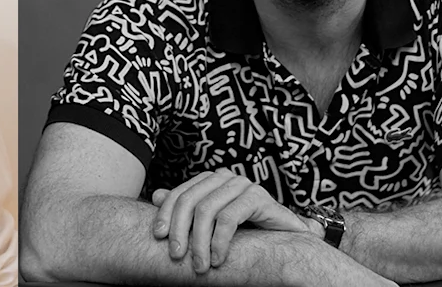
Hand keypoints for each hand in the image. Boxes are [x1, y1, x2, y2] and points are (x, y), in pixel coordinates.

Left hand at [150, 168, 308, 273]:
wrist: (286, 239)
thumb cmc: (246, 231)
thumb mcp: (212, 222)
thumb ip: (186, 208)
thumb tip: (155, 196)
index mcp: (210, 180)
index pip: (180, 193)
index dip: (166, 214)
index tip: (158, 236)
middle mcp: (225, 177)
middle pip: (190, 200)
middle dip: (180, 230)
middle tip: (176, 256)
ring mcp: (242, 184)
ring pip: (207, 210)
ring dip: (200, 242)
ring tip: (200, 265)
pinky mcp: (258, 196)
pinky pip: (229, 218)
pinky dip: (219, 241)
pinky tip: (218, 259)